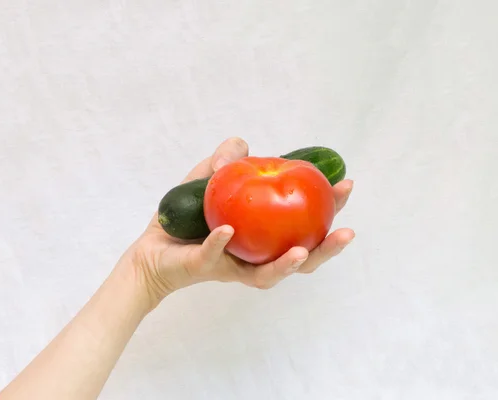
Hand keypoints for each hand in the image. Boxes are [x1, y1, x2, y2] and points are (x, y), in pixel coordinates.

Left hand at [126, 137, 354, 308]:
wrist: (151, 251)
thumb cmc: (185, 219)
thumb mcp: (207, 179)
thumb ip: (227, 160)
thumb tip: (245, 149)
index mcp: (266, 236)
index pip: (304, 225)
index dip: (328, 209)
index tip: (345, 186)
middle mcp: (257, 257)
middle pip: (301, 259)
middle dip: (327, 248)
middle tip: (346, 232)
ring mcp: (233, 267)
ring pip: (268, 274)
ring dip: (288, 265)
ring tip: (302, 252)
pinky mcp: (204, 268)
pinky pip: (214, 257)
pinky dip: (220, 244)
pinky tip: (229, 231)